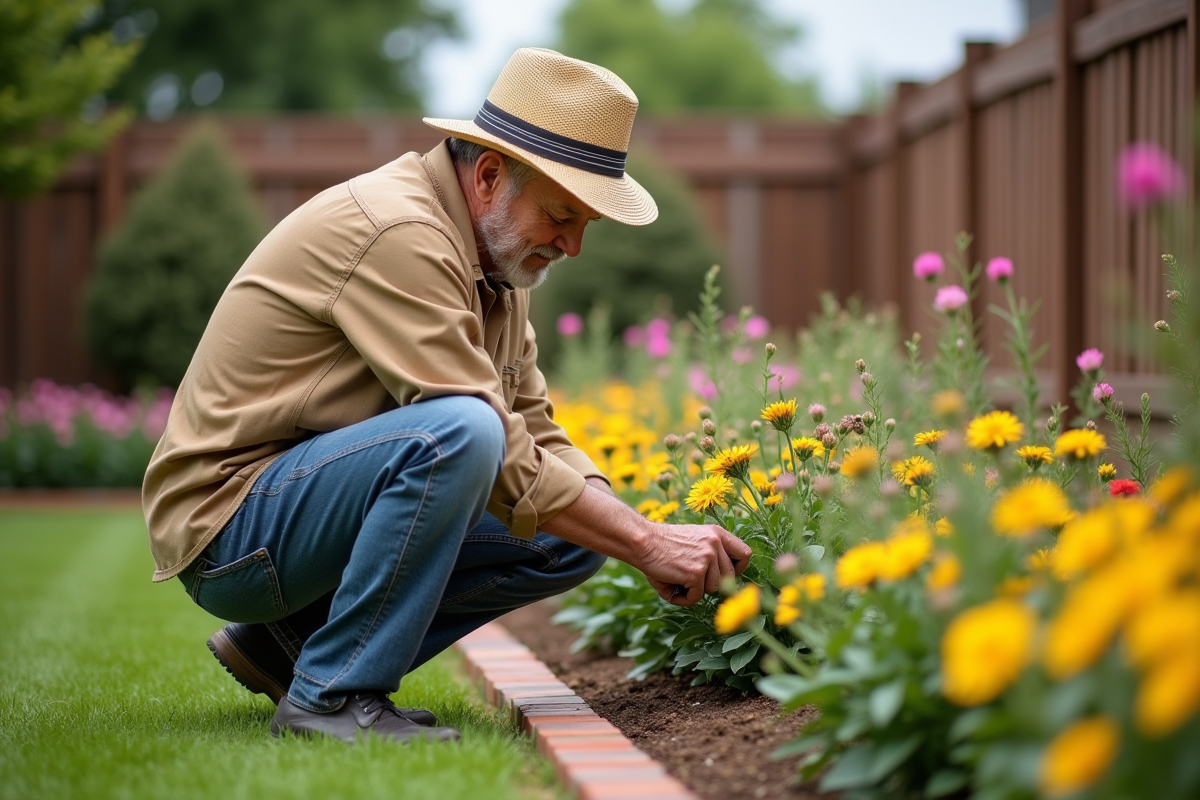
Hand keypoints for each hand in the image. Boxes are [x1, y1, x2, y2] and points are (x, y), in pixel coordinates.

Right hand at [637, 522, 751, 606]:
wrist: (642, 541)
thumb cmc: (663, 544)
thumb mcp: (693, 540)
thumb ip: (711, 554)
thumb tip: (726, 582)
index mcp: (716, 533)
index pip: (744, 554)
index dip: (737, 569)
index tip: (722, 574)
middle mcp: (715, 543)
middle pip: (728, 577)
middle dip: (710, 583)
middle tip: (690, 579)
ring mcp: (707, 558)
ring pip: (712, 588)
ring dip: (695, 590)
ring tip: (677, 579)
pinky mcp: (695, 573)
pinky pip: (696, 597)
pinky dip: (683, 598)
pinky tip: (671, 586)